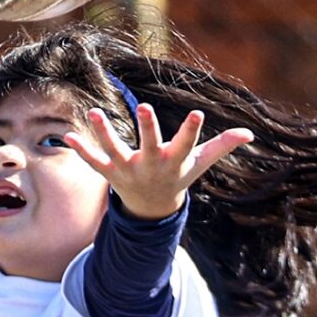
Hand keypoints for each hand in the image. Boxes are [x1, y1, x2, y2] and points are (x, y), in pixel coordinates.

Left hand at [65, 104, 253, 220]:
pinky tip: (67, 137)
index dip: (191, 130)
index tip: (197, 113)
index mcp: (173, 162)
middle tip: (145, 107)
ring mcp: (128, 170)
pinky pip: (92, 162)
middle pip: (149, 145)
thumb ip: (221, 146)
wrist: (151, 209)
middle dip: (148, 128)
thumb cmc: (178, 176)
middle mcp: (150, 166)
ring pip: (114, 150)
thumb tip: (249, 134)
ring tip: (93, 112)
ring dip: (103, 133)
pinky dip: (81, 150)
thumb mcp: (199, 164)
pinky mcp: (109, 173)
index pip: (186, 144)